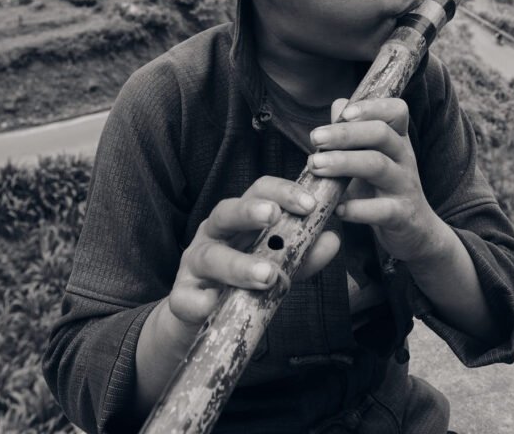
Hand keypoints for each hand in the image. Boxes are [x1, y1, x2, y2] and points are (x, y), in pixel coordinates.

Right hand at [167, 176, 339, 335]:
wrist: (199, 322)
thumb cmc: (242, 283)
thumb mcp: (276, 265)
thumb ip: (302, 255)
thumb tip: (333, 239)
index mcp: (238, 221)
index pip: (258, 192)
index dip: (282, 192)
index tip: (310, 203)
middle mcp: (213, 235)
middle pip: (226, 212)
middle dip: (249, 212)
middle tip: (274, 216)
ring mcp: (193, 265)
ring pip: (210, 256)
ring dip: (238, 264)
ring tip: (266, 275)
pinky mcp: (180, 298)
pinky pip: (185, 298)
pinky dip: (198, 301)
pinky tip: (212, 305)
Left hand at [308, 98, 444, 263]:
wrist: (415, 231)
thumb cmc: (383, 188)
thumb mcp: (371, 157)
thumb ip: (353, 133)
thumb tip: (338, 105)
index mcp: (397, 139)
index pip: (396, 110)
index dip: (372, 107)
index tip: (344, 113)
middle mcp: (404, 158)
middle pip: (381, 134)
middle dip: (345, 133)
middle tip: (315, 138)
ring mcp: (405, 186)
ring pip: (378, 165)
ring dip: (343, 163)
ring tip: (315, 165)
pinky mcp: (402, 215)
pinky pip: (381, 209)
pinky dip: (357, 209)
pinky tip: (337, 209)